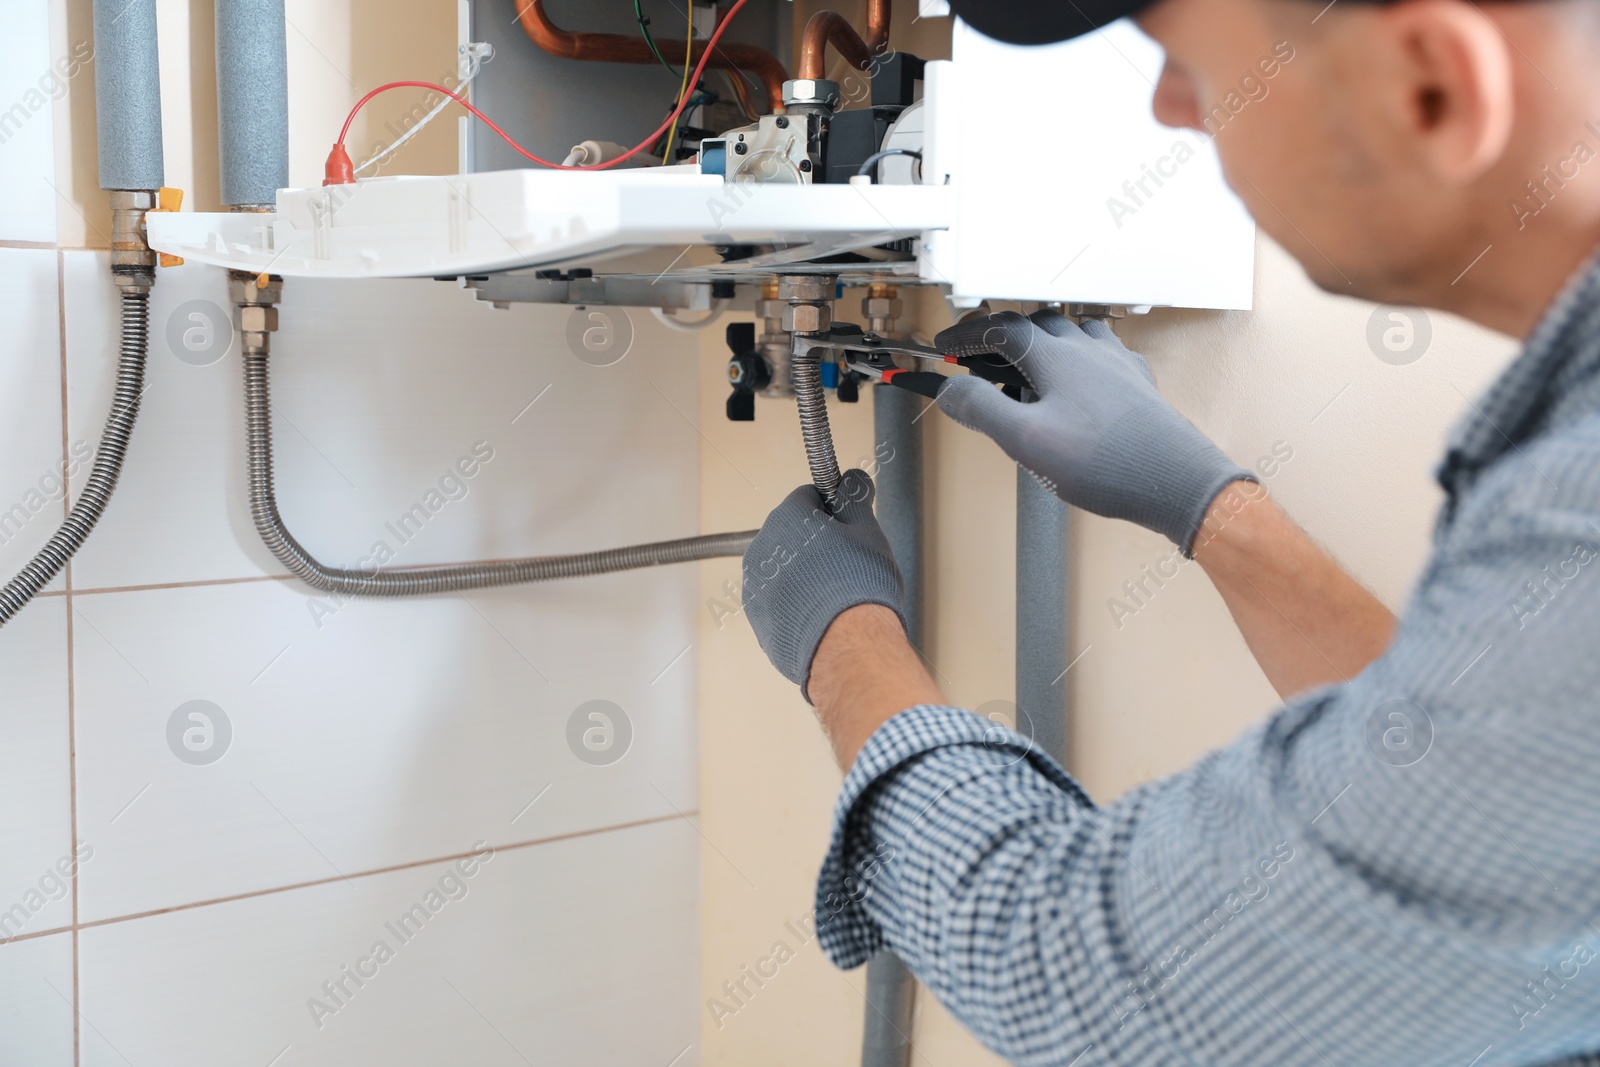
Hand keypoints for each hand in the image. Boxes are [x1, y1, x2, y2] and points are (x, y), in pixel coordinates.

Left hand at [742, 469, 905, 699]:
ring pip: (783, 569)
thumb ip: (854, 499)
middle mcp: (762, 547)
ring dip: (804, 575)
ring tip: (834, 594)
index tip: (846, 527)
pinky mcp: (758, 619)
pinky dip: (795, 604)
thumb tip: (853, 479)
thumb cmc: (858, 587)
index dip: (832, 511)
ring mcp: (755, 585)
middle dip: (816, 544)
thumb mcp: (867, 530)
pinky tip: (821, 614)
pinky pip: (778, 601)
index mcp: (787, 517)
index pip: (808, 497)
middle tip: (846, 564)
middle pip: (792, 534)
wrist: (848, 644)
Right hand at [936, 310, 1254, 554]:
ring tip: (1029, 364)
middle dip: (1004, 335)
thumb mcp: (1026, 441)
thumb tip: (949, 390)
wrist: (1175, 480)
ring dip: (1045, 340)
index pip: (1000, 329)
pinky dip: (1080, 356)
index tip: (946, 344)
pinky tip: (1083, 378)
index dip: (967, 334)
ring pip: (1074, 332)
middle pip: (1038, 323)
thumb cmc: (1105, 462)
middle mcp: (1088, 349)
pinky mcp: (1137, 383)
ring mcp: (1117, 363)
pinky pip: (1104, 353)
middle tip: (981, 356)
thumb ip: (982, 410)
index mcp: (1055, 356)